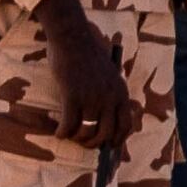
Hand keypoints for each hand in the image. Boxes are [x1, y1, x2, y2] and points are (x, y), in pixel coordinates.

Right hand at [33, 0, 120, 144]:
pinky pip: (70, 124)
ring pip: (87, 131)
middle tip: (84, 143)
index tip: (110, 146)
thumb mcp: (110, 75)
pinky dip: (63, 132)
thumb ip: (111, 93)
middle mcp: (110, 98)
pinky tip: (59, 133)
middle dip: (94, 143)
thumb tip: (106, 117)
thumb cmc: (88, 55)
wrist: (73, 39)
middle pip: (106, 133)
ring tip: (70, 136)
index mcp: (121, 93)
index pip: (126, 125)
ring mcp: (92, 98)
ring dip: (77, 138)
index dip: (119, 140)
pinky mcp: (73, 96)